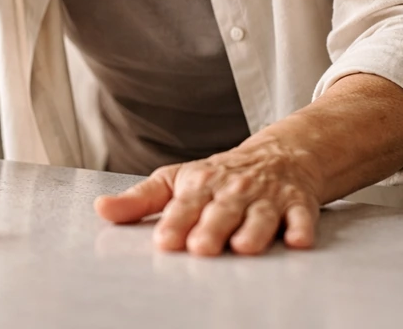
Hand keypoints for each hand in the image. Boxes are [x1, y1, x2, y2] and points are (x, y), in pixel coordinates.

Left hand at [94, 135, 321, 255]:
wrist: (279, 155)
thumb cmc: (219, 177)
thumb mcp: (176, 181)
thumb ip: (140, 201)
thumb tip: (101, 210)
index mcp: (200, 183)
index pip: (185, 204)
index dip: (175, 222)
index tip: (165, 241)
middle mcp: (233, 189)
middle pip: (221, 210)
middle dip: (212, 228)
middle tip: (201, 248)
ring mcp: (266, 196)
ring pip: (260, 214)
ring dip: (254, 230)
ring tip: (244, 247)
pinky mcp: (297, 203)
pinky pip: (301, 216)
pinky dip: (301, 227)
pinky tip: (298, 240)